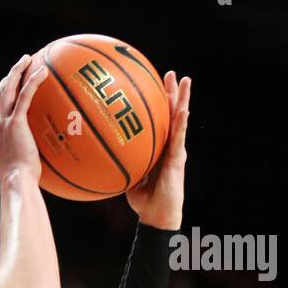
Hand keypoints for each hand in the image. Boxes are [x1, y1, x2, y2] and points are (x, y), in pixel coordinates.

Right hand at [0, 53, 49, 182]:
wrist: (16, 181)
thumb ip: (25, 152)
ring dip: (17, 71)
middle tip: (20, 64)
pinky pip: (24, 95)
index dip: (2, 92)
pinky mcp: (15, 122)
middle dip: (9, 76)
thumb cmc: (21, 180)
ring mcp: (2, 122)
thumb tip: (41, 153)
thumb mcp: (19, 164)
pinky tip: (43, 71)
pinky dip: (32, 81)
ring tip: (28, 59)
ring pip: (8, 89)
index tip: (11, 82)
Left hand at [126, 72, 191, 229]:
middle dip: (172, 93)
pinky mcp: (178, 159)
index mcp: (159, 147)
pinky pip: (179, 138)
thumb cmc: (143, 199)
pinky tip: (183, 109)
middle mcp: (169, 146)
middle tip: (170, 73)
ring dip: (183, 99)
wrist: (157, 215)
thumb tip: (101, 151)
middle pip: (172, 113)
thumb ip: (120, 161)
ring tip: (185, 81)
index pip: (159, 120)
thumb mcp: (128, 176)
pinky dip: (181, 123)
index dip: (158, 102)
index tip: (153, 83)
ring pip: (180, 120)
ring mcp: (176, 151)